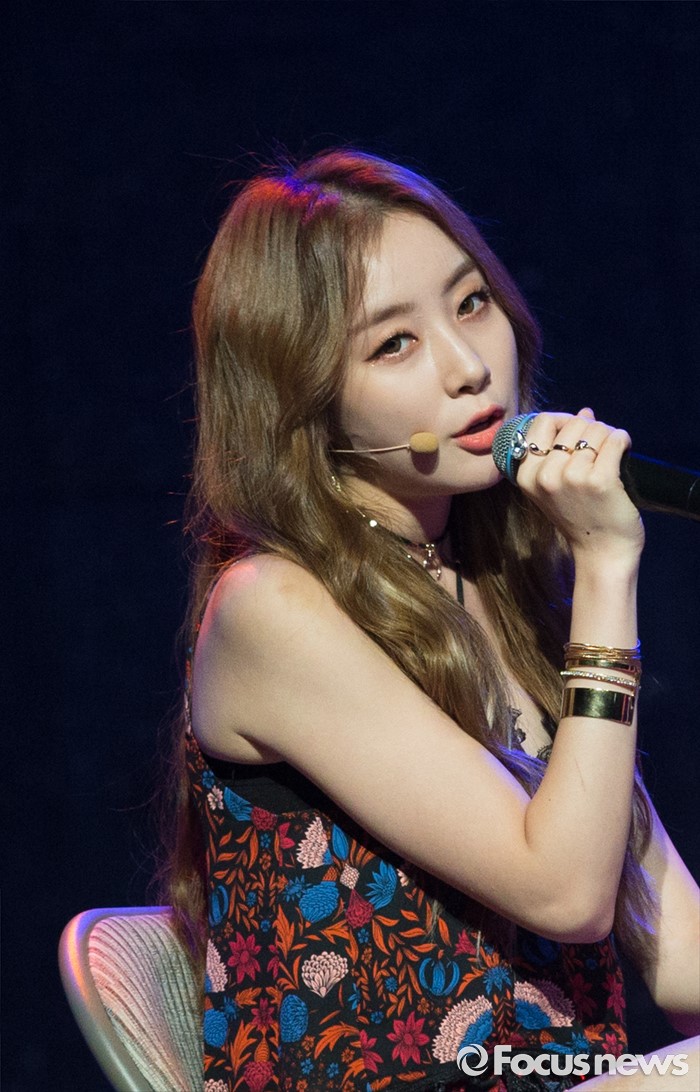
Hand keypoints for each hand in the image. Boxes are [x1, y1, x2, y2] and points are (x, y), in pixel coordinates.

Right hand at [514, 408, 644, 561]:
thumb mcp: (551, 487)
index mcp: (527, 475)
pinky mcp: (600, 481)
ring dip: (608, 435)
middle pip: (572, 422)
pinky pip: (615, 440)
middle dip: (591, 428)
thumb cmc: (580, 517)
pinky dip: (623, 440)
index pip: (542, 422)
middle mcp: (545, 476)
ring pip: (595, 429)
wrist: (601, 552)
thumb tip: (584, 412)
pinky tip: (624, 450)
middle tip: (599, 447)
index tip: (576, 434)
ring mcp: (572, 478)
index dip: (563, 421)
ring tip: (611, 452)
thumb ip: (557, 452)